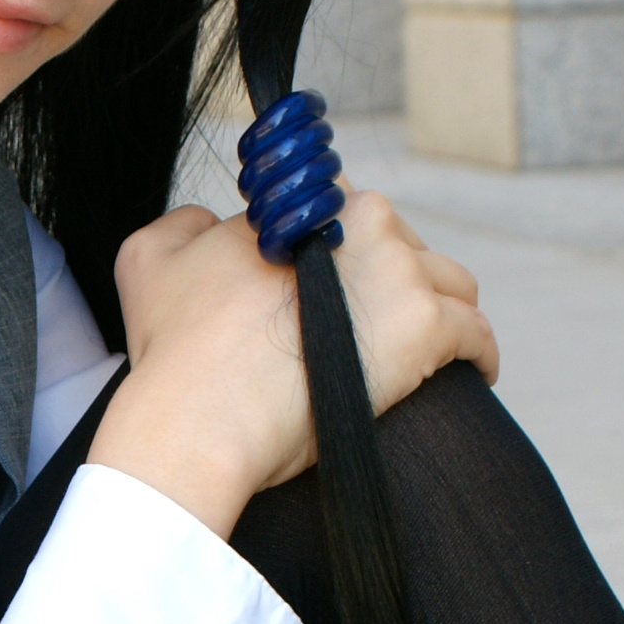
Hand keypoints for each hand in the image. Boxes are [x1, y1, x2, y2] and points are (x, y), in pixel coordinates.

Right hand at [87, 185, 496, 538]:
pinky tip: (470, 373)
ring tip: (425, 347)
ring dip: (440, 311)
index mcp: (301, 204)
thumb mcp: (146, 259)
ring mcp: (400, 274)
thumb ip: (185, 224)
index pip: (342, 206)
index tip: (336, 284)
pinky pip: (476, 333)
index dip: (338, 246)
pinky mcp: (428, 329)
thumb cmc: (174, 351)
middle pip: (401, 242)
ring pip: (448, 282)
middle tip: (372, 325)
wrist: (200, 419)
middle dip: (391, 279)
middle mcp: (359, 224)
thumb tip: (212, 222)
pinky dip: (477, 353)